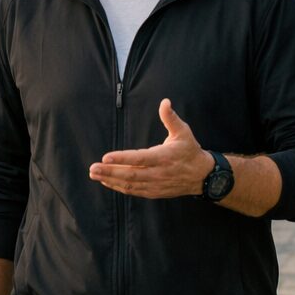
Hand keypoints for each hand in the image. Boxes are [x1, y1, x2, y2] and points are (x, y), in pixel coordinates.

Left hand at [89, 98, 211, 199]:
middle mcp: (158, 173)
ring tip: (94, 174)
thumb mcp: (183, 132)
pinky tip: (106, 181)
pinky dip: (118, 187)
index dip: (122, 159)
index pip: (140, 159)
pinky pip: (133, 191)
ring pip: (130, 185)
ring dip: (110, 180)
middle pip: (130, 175)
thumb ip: (171, 118)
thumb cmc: (189, 150)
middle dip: (110, 172)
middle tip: (92, 168)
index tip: (105, 157)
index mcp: (164, 157)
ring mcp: (155, 184)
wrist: (202, 176)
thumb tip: (165, 101)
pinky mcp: (153, 192)